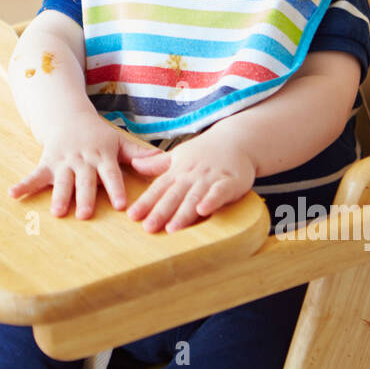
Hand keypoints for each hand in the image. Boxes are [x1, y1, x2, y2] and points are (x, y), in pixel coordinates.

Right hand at [9, 114, 165, 218]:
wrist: (68, 115)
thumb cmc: (99, 135)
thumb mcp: (120, 142)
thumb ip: (142, 155)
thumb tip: (168, 164)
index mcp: (102, 156)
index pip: (111, 174)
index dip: (115, 188)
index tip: (120, 205)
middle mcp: (83, 160)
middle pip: (85, 181)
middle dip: (84, 197)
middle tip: (85, 215)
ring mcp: (63, 161)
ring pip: (62, 180)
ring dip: (59, 195)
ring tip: (57, 212)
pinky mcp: (47, 162)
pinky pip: (34, 175)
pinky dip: (24, 185)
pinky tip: (13, 195)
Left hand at [125, 127, 256, 232]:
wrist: (236, 139)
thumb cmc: (206, 151)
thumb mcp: (179, 154)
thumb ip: (157, 164)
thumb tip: (134, 164)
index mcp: (178, 170)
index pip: (159, 187)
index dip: (146, 202)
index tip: (133, 215)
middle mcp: (192, 175)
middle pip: (174, 195)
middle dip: (161, 212)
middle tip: (148, 228)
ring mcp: (211, 178)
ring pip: (194, 197)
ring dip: (183, 213)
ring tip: (171, 228)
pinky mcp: (230, 181)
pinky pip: (219, 192)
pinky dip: (211, 201)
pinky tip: (203, 211)